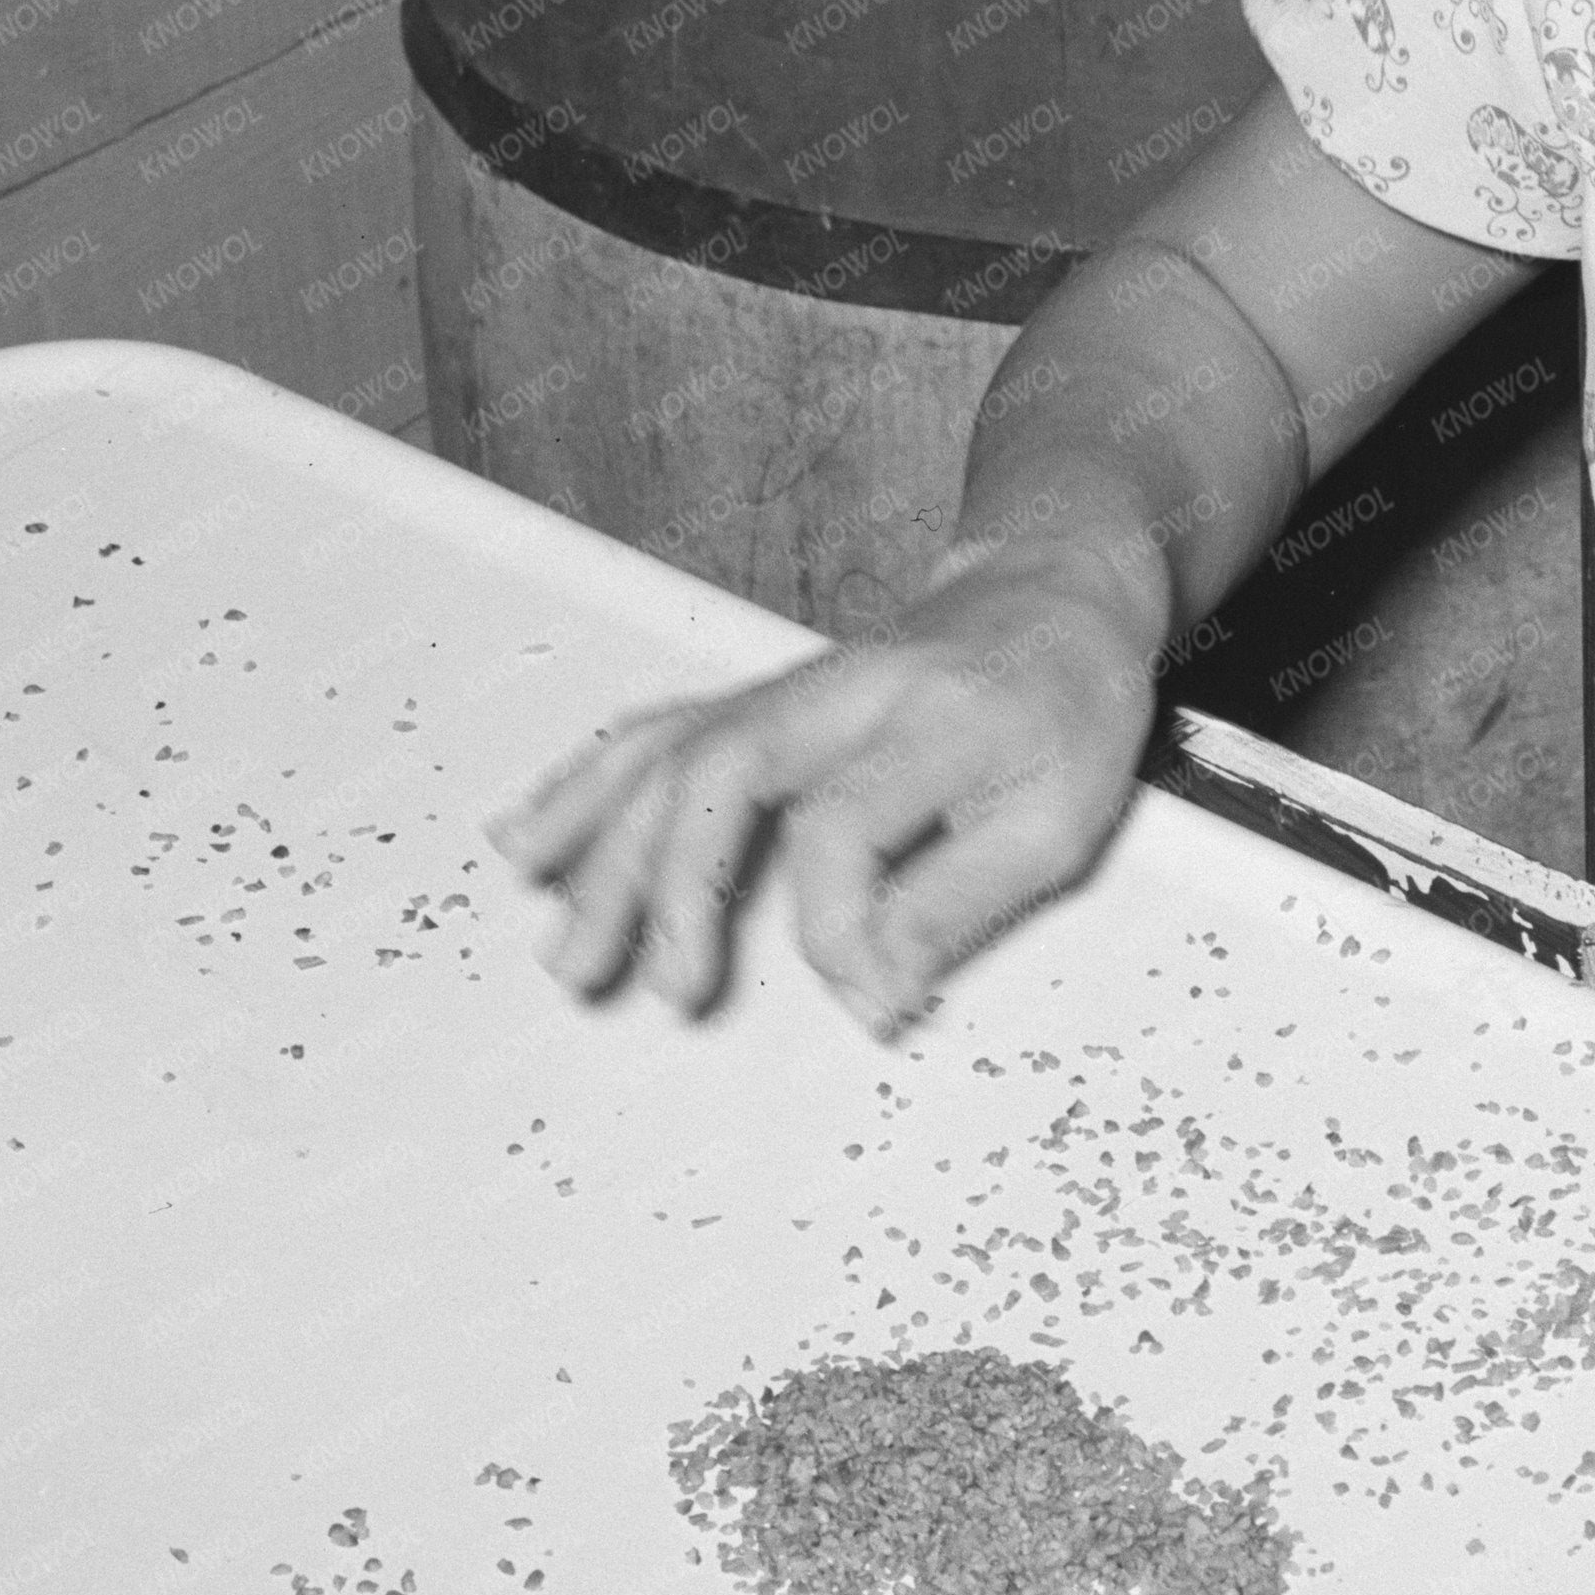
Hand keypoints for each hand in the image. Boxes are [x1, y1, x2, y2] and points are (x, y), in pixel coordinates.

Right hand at [484, 539, 1166, 1033]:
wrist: (1050, 596)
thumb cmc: (1068, 712)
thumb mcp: (1062, 819)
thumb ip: (962, 904)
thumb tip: (872, 994)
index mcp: (937, 718)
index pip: (848, 823)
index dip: (840, 925)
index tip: (870, 999)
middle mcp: (843, 692)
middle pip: (723, 770)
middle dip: (669, 883)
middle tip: (653, 986)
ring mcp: (788, 689)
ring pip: (669, 753)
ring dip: (602, 852)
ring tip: (564, 948)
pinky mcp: (757, 698)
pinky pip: (654, 734)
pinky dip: (583, 786)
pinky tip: (526, 839)